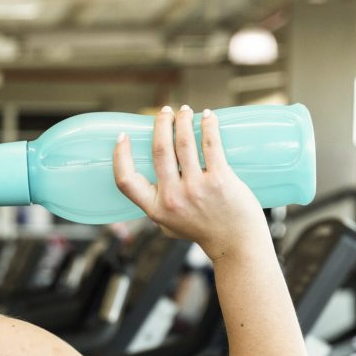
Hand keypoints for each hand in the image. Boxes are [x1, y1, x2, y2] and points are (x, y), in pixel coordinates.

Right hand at [112, 105, 269, 260]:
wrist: (236, 243)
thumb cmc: (202, 230)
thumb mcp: (169, 225)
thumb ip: (159, 204)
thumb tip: (152, 175)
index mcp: (156, 209)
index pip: (125, 181)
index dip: (120, 156)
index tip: (123, 136)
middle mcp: (173, 198)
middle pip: (160, 150)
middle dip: (161, 124)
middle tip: (166, 112)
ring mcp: (196, 188)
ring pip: (183, 143)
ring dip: (183, 120)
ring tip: (185, 111)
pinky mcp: (220, 180)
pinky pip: (210, 145)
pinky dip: (208, 126)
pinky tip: (208, 117)